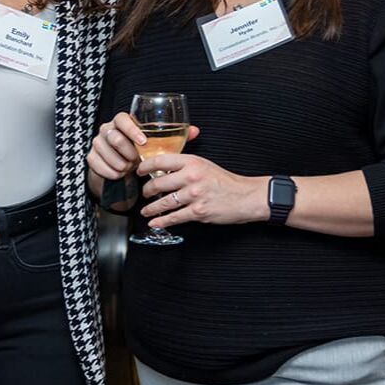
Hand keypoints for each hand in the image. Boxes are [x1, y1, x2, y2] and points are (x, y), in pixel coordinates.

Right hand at [86, 112, 198, 183]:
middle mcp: (107, 129)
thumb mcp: (158, 145)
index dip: (132, 129)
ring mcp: (97, 143)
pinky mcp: (91, 157)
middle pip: (113, 137)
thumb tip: (195, 130)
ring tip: (129, 168)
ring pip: (106, 152)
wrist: (123, 167)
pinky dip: (111, 172)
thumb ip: (176, 136)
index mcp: (122, 122)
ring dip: (120, 163)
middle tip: (136, 161)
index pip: (122, 118)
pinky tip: (119, 175)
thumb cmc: (142, 152)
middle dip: (127, 152)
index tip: (143, 142)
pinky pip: (98, 165)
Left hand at [139, 153, 267, 227]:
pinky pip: (174, 218)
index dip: (144, 166)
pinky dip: (162, 221)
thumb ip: (185, 165)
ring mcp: (194, 195)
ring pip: (164, 202)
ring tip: (145, 210)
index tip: (139, 171)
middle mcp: (192, 176)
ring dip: (151, 208)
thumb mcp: (204, 164)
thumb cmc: (225, 181)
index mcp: (192, 162)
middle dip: (146, 191)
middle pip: (158, 183)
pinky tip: (155, 222)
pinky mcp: (198, 212)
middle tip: (144, 193)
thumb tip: (163, 168)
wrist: (246, 196)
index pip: (160, 161)